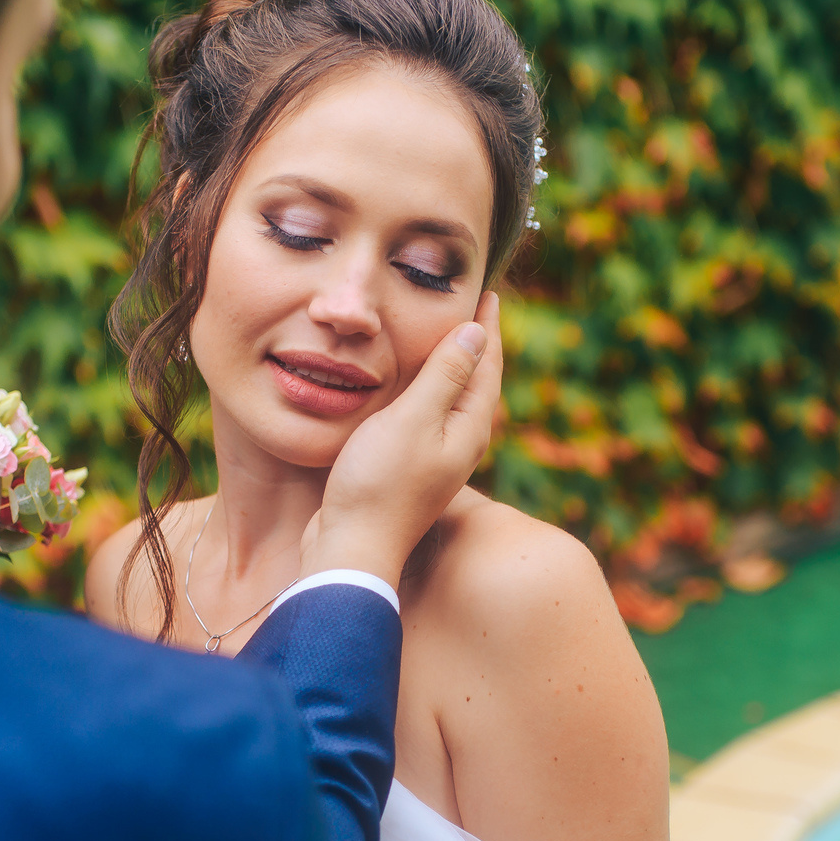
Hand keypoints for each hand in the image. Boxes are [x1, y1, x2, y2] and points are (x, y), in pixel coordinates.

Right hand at [306, 290, 502, 584]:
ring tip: (446, 336)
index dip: (488, 327)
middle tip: (474, 306)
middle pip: (476, 381)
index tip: (488, 292)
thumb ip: (445, 375)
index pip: (487, 365)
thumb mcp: (414, 420)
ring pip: (453, 399)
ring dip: (452, 365)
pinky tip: (411, 387)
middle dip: (476, 343)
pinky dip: (427, 389)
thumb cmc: (379, 484)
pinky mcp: (411, 467)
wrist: (351, 548)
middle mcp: (461, 443)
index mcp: (470, 428)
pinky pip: (429, 415)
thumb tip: (476, 333)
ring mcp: (437, 457)